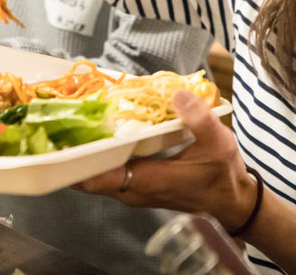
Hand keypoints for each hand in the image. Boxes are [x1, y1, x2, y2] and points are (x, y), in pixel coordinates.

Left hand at [78, 91, 259, 232]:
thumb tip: (177, 94)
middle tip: (67, 117)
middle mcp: (135, 191)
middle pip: (90, 177)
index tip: (65, 135)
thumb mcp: (217, 142)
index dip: (77, 159)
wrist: (231, 202)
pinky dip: (102, 157)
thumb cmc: (222, 175)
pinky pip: (109, 174)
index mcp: (149, 181)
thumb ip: (198, 118)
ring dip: (87, 154)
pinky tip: (102, 134)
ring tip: (79, 121)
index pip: (99, 178)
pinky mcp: (138, 188)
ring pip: (97, 176)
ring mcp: (134, 192)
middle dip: (76, 150)